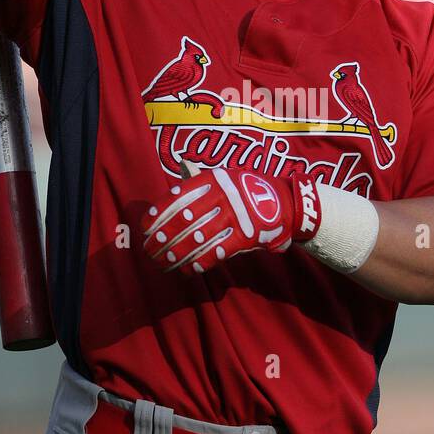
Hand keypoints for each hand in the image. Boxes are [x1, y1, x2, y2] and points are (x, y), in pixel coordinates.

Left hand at [141, 161, 321, 274]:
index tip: (145, 226)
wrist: (289, 203)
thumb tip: (182, 164)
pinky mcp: (246, 235)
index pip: (178, 196)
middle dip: (163, 237)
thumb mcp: (228, 176)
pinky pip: (217, 251)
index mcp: (214, 179)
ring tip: (163, 262)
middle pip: (183, 220)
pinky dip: (200, 262)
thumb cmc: (252, 190)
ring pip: (197, 238)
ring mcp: (235, 216)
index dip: (159, 213)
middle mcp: (222, 196)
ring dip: (177, 253)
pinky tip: (188, 269)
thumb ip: (203, 177)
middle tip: (149, 249)